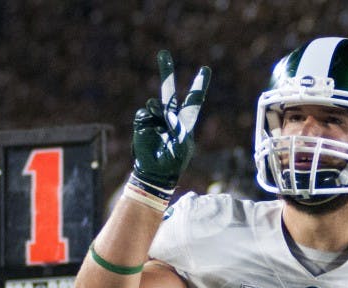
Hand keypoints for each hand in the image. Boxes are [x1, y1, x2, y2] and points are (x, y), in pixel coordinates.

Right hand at [132, 50, 209, 190]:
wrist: (156, 173)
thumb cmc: (173, 162)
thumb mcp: (182, 146)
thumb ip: (175, 127)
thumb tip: (159, 109)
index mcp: (185, 123)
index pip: (194, 101)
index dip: (198, 86)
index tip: (205, 70)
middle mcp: (169, 118)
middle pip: (169, 92)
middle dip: (166, 72)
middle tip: (163, 53)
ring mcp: (155, 119)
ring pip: (155, 105)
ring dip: (159, 112)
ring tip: (163, 129)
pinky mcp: (142, 124)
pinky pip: (144, 115)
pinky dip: (148, 122)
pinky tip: (151, 133)